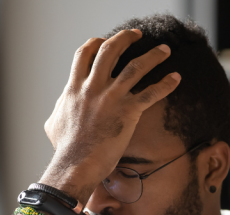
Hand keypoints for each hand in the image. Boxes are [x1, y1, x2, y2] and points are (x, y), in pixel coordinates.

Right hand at [41, 29, 180, 202]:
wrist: (75, 165)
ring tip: (165, 50)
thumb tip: (59, 108)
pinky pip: (151, 93)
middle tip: (137, 35)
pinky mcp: (127, 112)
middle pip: (111, 50)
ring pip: (136, 67)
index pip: (84, 54)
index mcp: (74, 88)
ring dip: (153, 55)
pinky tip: (176, 78)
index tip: (104, 40)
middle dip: (125, 38)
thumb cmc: (64, 149)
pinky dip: (165, 84)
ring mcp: (111, 98)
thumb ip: (59, 109)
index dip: (95, 43)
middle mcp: (93, 87)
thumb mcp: (53, 124)